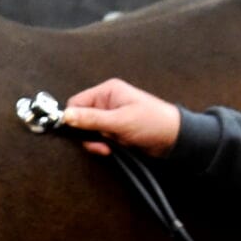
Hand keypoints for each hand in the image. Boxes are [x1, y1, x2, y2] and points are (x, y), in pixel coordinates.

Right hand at [62, 79, 181, 157]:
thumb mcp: (120, 121)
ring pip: (88, 131)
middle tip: (100, 142)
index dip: (73, 118)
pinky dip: (102, 145)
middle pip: (80, 118)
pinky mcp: (114, 130)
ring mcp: (110, 117)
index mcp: (107, 92)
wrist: (174, 139)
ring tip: (110, 146)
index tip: (79, 132)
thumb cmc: (154, 123)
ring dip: (96, 141)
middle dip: (87, 134)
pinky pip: (98, 138)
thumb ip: (91, 119)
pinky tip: (113, 148)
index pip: (76, 102)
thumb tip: (66, 116)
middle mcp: (107, 102)